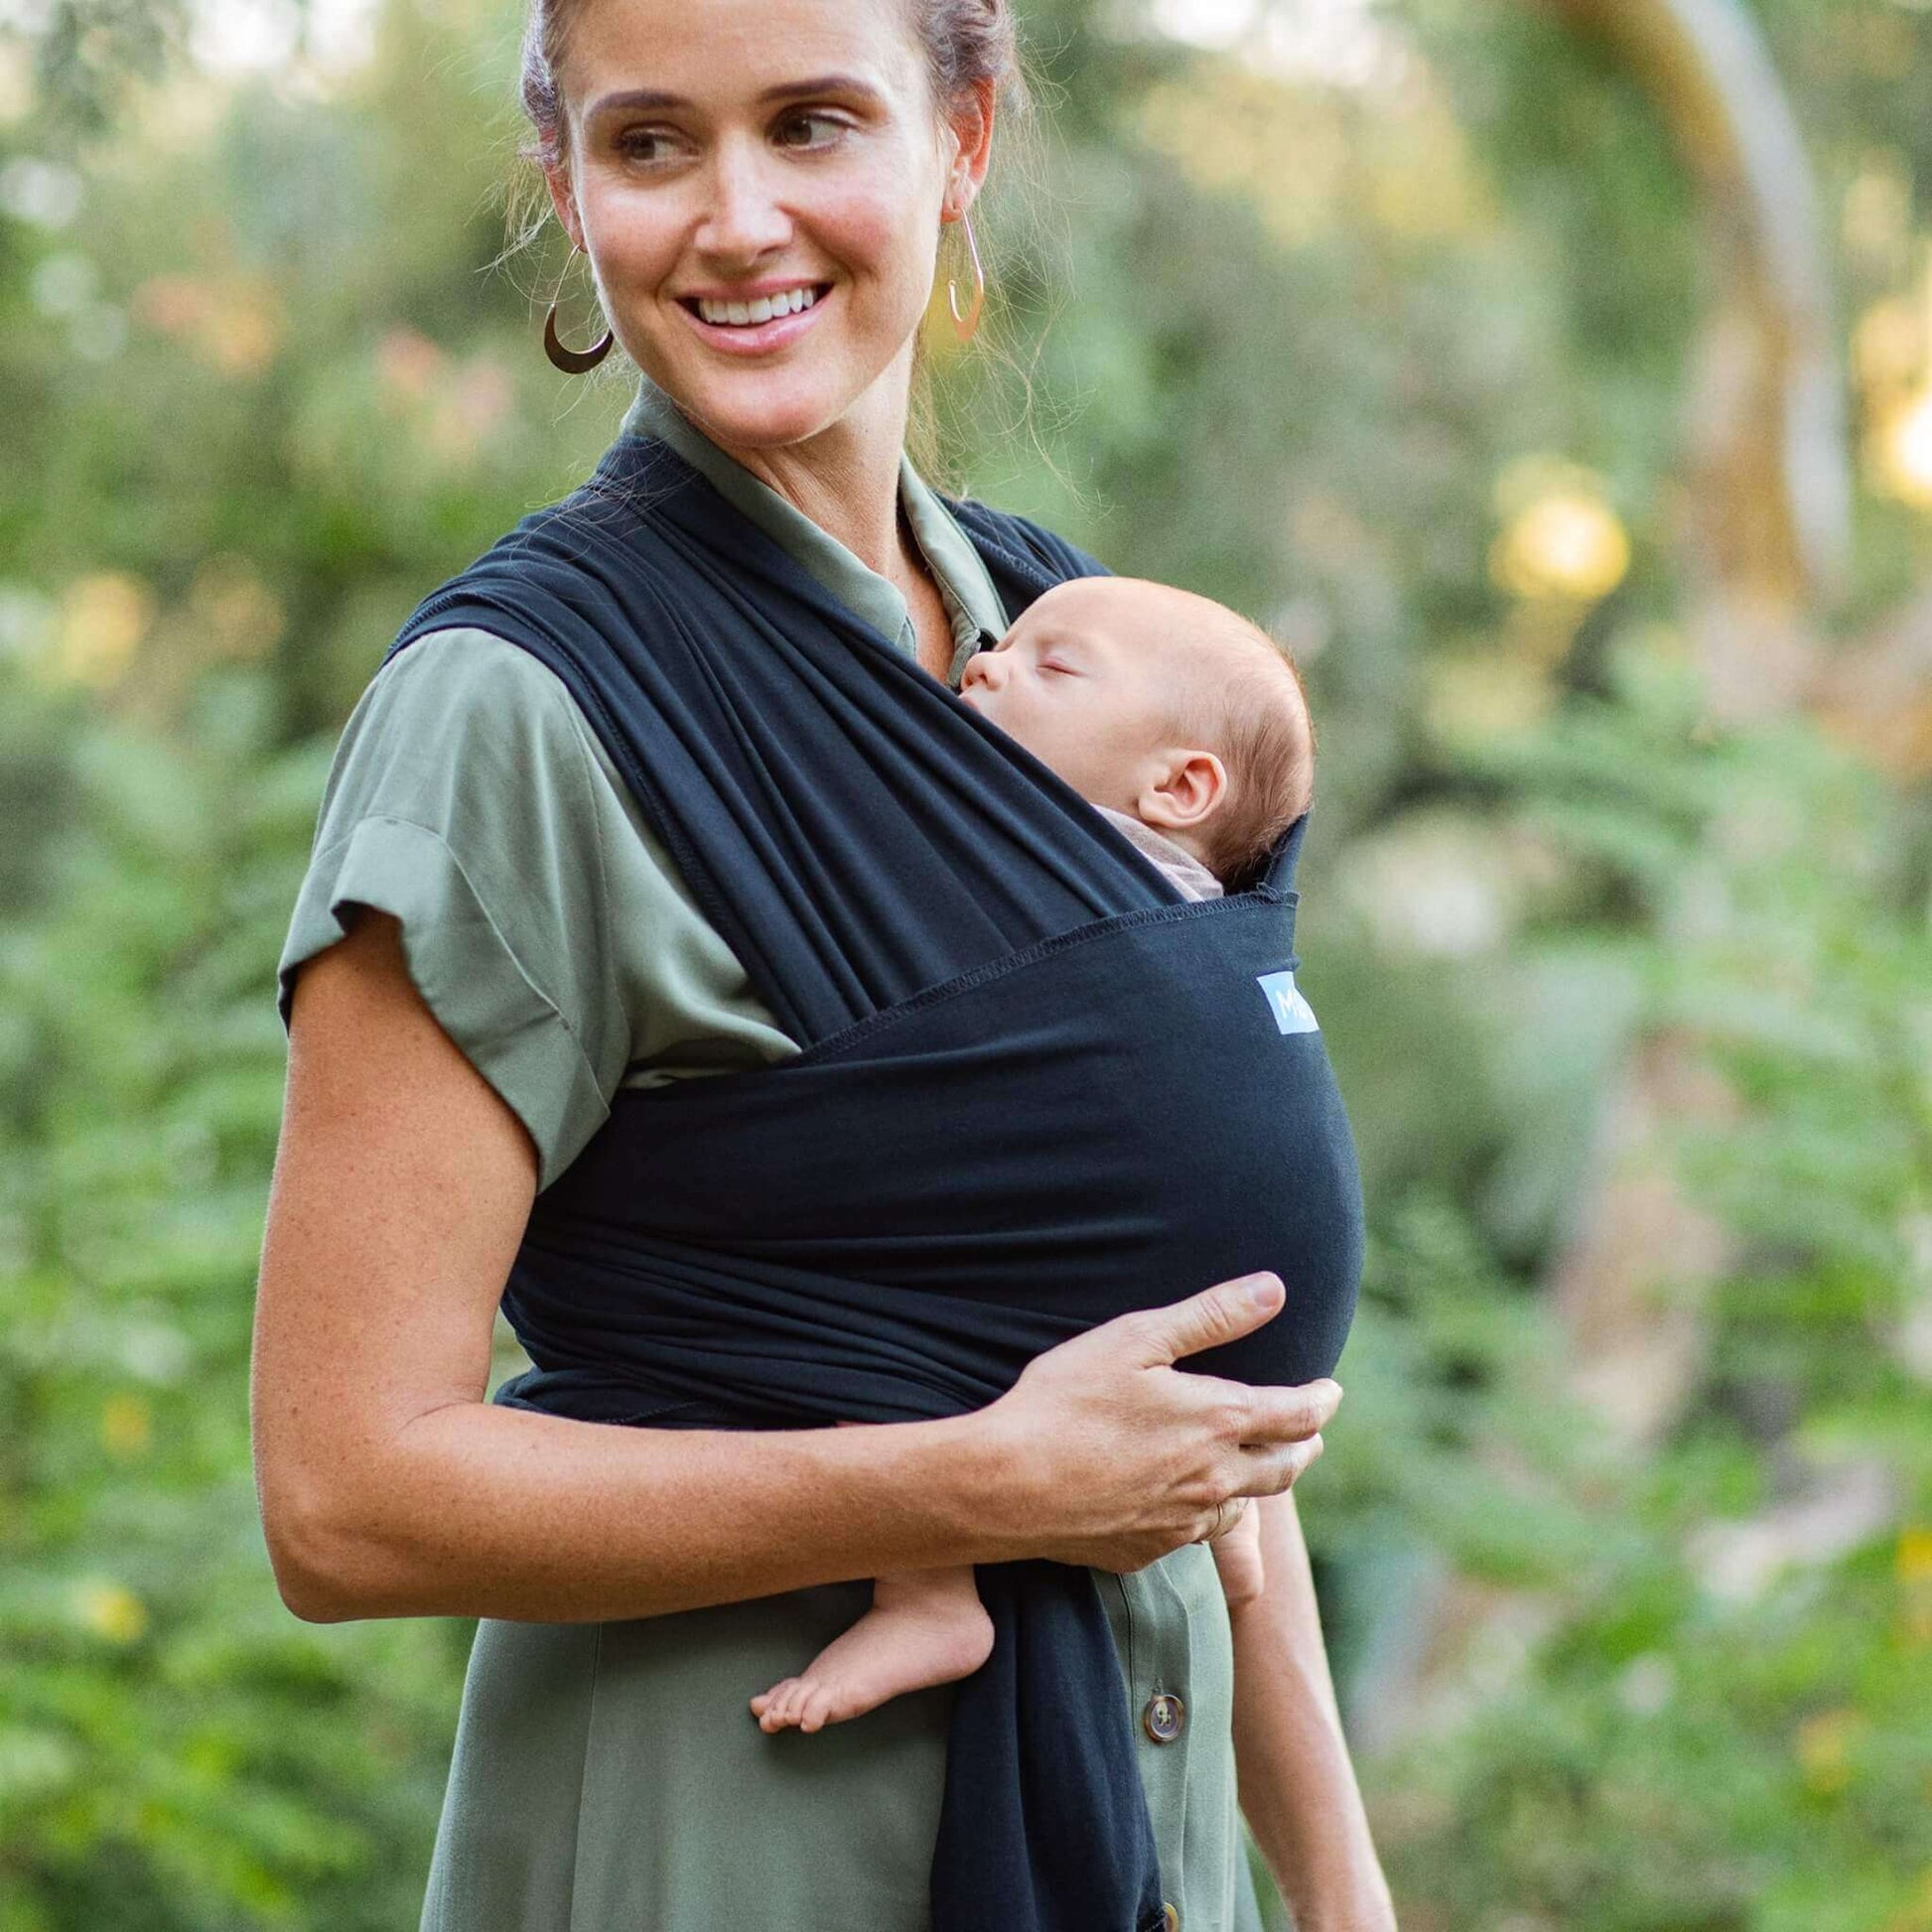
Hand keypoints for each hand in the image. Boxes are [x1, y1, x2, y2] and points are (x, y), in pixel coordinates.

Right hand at [973, 1271, 1340, 1572]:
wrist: (1007, 1485)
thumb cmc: (1066, 1400)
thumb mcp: (1136, 1338)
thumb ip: (1211, 1315)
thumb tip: (1275, 1289)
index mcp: (1218, 1420)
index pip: (1298, 1413)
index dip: (1322, 1400)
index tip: (1331, 1390)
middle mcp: (1214, 1479)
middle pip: (1285, 1468)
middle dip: (1305, 1444)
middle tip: (1311, 1431)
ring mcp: (1182, 1522)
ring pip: (1243, 1507)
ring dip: (1260, 1482)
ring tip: (1258, 1464)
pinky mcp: (1147, 1550)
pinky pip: (1195, 1534)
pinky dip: (1208, 1512)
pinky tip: (1192, 1501)